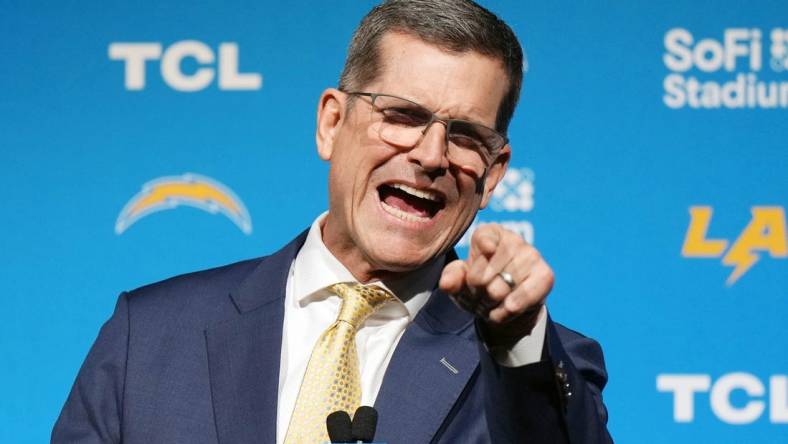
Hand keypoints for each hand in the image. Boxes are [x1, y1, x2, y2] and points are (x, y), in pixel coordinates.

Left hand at [439, 224, 553, 347]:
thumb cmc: (480, 287)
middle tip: (481, 294)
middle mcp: (513, 239)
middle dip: (477, 292)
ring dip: (490, 304)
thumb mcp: (460, 283)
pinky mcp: (545, 275)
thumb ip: (451, 279)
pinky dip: (506, 312)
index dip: (474, 266)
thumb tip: (446, 283)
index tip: (473, 277)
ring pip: (499, 290)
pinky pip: (520, 300)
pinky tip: (504, 310)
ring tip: (492, 301)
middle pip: (483, 274)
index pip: (482, 242)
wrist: (506, 306)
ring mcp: (532, 255)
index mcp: (489, 233)